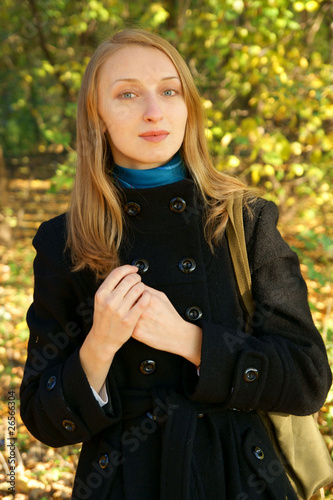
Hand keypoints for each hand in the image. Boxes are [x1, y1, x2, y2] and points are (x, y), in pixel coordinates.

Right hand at [80, 265, 149, 391]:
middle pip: (129, 280)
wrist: (103, 340)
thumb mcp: (101, 301)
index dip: (128, 268)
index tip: (134, 269)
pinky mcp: (130, 320)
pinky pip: (143, 302)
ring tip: (142, 289)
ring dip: (142, 286)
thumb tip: (125, 272)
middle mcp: (109, 301)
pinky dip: (147, 296)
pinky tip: (146, 296)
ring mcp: (120, 311)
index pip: (117, 274)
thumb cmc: (104, 318)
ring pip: (138, 289)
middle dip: (137, 277)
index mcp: (101, 294)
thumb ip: (110, 287)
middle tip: (139, 280)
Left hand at [132, 285, 201, 365]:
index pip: (132, 289)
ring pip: (125, 312)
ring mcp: (139, 322)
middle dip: (127, 301)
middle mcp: (144, 310)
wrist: (177, 335)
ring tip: (134, 313)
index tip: (134, 294)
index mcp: (150, 299)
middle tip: (133, 304)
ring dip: (127, 312)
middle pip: (126, 300)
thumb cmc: (170, 316)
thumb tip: (137, 284)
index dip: (132, 291)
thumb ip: (149, 290)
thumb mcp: (163, 297)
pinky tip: (135, 322)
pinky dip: (129, 322)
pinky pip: (126, 323)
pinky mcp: (136, 333)